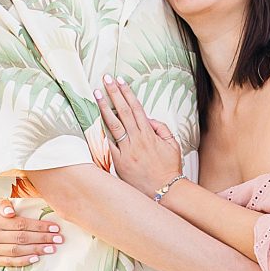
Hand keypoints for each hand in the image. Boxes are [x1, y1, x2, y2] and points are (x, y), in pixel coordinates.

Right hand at [0, 198, 61, 266]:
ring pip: (17, 250)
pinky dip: (24, 260)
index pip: (21, 224)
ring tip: (51, 248)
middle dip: (42, 238)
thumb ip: (3, 203)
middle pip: (21, 237)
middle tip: (58, 239)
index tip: (55, 227)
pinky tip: (36, 258)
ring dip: (36, 249)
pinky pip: (10, 261)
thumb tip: (10, 212)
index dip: (39, 226)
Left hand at [96, 75, 181, 195]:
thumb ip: (161, 128)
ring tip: (97, 94)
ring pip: (113, 125)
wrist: (165, 191)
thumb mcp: (172, 144)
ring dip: (104, 107)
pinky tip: (97, 119)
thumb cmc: (169, 168)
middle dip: (114, 93)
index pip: (136, 108)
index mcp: (149, 134)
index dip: (127, 93)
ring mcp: (127, 150)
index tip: (120, 81)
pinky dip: (104, 131)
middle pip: (123, 111)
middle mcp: (137, 139)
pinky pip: (110, 143)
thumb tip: (147, 118)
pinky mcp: (119, 161)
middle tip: (105, 79)